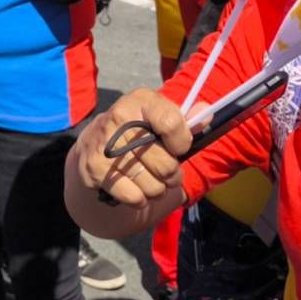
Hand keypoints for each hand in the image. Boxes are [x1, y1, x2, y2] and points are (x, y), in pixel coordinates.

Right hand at [71, 88, 193, 208]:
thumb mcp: (158, 116)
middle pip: (166, 165)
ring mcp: (105, 145)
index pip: (172, 124)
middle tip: (164, 170)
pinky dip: (139, 198)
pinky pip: (135, 198)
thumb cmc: (136, 131)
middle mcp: (119, 119)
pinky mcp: (95, 169)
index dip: (182, 142)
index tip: (178, 147)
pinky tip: (133, 186)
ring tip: (148, 177)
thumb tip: (207, 113)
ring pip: (153, 186)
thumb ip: (185, 118)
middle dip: (171, 174)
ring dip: (156, 189)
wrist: (93, 143)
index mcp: (140, 101)